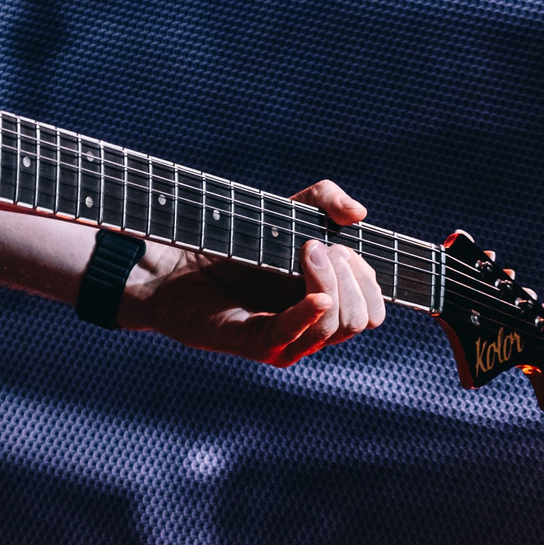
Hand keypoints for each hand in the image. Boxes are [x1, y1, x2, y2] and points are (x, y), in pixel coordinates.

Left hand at [124, 180, 385, 364]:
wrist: (171, 262)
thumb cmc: (227, 241)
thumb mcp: (282, 211)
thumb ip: (324, 200)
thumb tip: (360, 213)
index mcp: (322, 305)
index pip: (373, 309)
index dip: (368, 279)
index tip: (343, 246)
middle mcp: (307, 328)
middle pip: (360, 319)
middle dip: (351, 277)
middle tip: (319, 246)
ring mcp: (283, 340)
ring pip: (335, 328)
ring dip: (332, 282)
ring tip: (307, 249)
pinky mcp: (253, 343)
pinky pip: (294, 336)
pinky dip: (311, 313)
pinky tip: (317, 294)